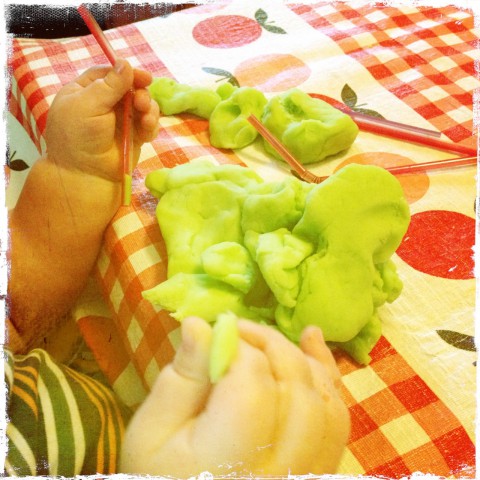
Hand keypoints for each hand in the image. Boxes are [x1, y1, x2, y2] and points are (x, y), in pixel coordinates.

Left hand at [45, 59, 158, 181]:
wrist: (86, 175)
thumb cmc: (78, 138)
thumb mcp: (87, 106)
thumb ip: (108, 85)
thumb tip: (126, 63)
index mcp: (86, 92)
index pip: (108, 74)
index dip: (126, 72)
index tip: (143, 76)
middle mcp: (105, 104)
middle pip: (130, 88)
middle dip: (140, 92)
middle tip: (141, 102)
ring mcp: (122, 121)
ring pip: (143, 105)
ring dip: (149, 108)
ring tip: (146, 118)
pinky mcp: (135, 136)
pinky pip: (149, 124)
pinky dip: (152, 123)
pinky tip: (148, 127)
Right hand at [120, 317, 349, 476]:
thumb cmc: (162, 476)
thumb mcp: (154, 430)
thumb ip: (182, 376)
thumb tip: (200, 324)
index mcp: (231, 458)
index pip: (253, 382)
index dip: (238, 346)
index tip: (216, 335)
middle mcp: (281, 469)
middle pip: (295, 386)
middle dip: (269, 344)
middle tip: (237, 333)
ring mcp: (307, 472)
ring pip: (324, 398)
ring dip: (297, 357)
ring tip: (264, 342)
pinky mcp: (318, 468)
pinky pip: (336, 417)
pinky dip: (326, 374)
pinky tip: (310, 341)